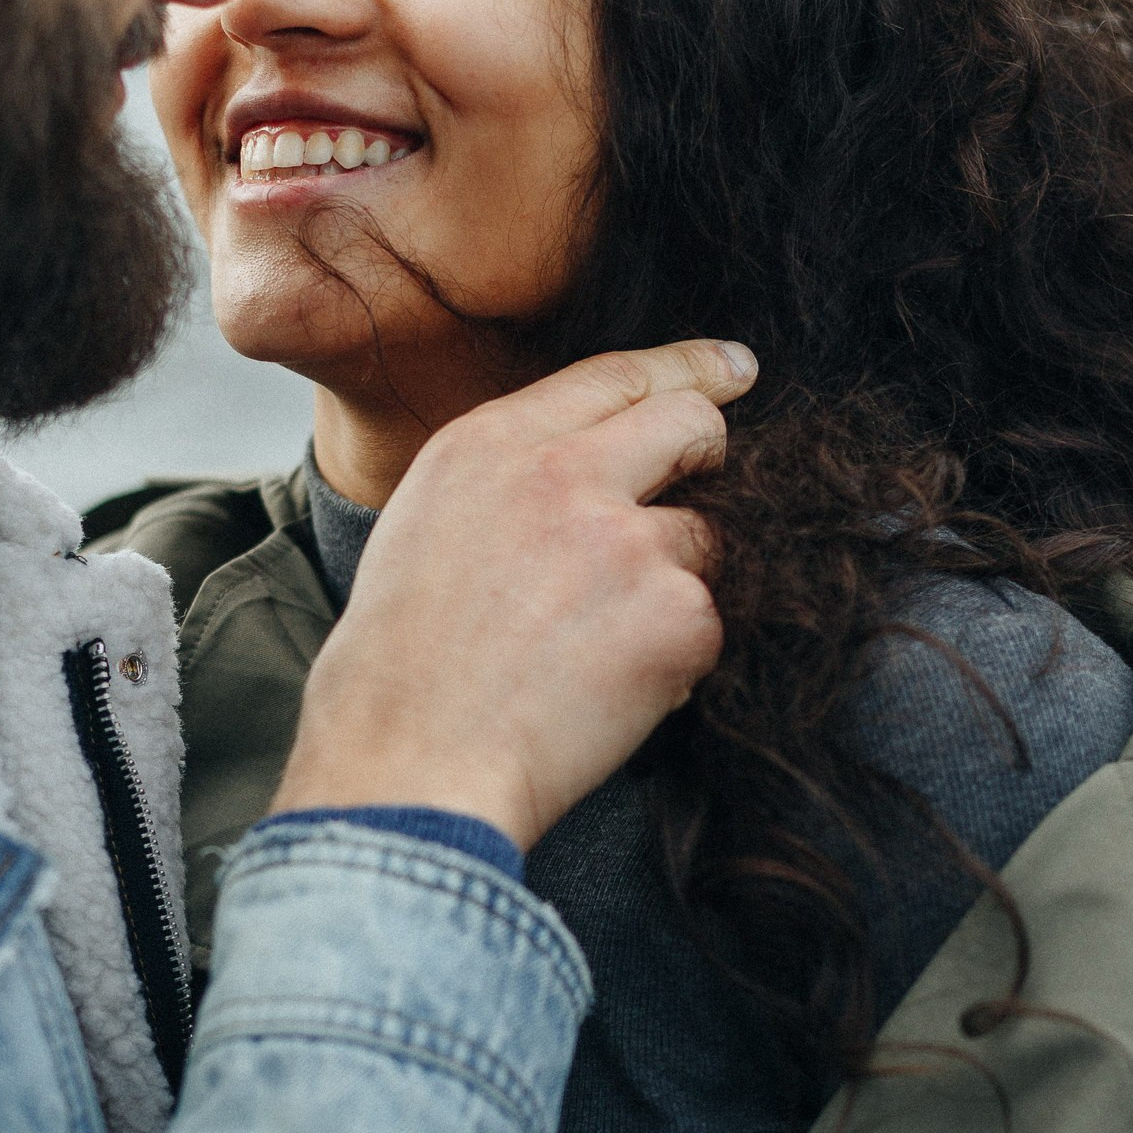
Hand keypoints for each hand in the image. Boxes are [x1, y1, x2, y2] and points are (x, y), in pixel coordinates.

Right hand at [273, 340, 755, 855]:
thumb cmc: (397, 672)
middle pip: (691, 422)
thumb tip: (593, 468)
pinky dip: (678, 659)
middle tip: (713, 485)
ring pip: (704, 537)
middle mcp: (563, 474)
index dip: (690, 368)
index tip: (734, 369)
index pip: (617, 376)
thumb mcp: (425, 526)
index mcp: (490, 445)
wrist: (411, 764)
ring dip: (676, 583)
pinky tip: (611, 694)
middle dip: (713, 451)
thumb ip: (508, 480)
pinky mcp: (677, 615)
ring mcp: (627, 541)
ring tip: (601, 646)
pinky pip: (709, 622)